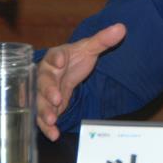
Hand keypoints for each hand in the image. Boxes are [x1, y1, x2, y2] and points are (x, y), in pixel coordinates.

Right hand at [36, 23, 125, 140]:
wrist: (67, 70)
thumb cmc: (75, 58)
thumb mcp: (90, 49)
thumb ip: (103, 40)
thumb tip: (121, 27)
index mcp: (56, 57)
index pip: (54, 56)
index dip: (56, 59)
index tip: (60, 62)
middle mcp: (46, 74)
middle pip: (44, 81)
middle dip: (47, 90)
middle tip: (55, 98)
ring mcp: (44, 92)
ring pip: (41, 102)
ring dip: (45, 111)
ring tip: (52, 120)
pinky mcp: (47, 106)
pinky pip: (43, 117)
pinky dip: (47, 126)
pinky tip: (54, 134)